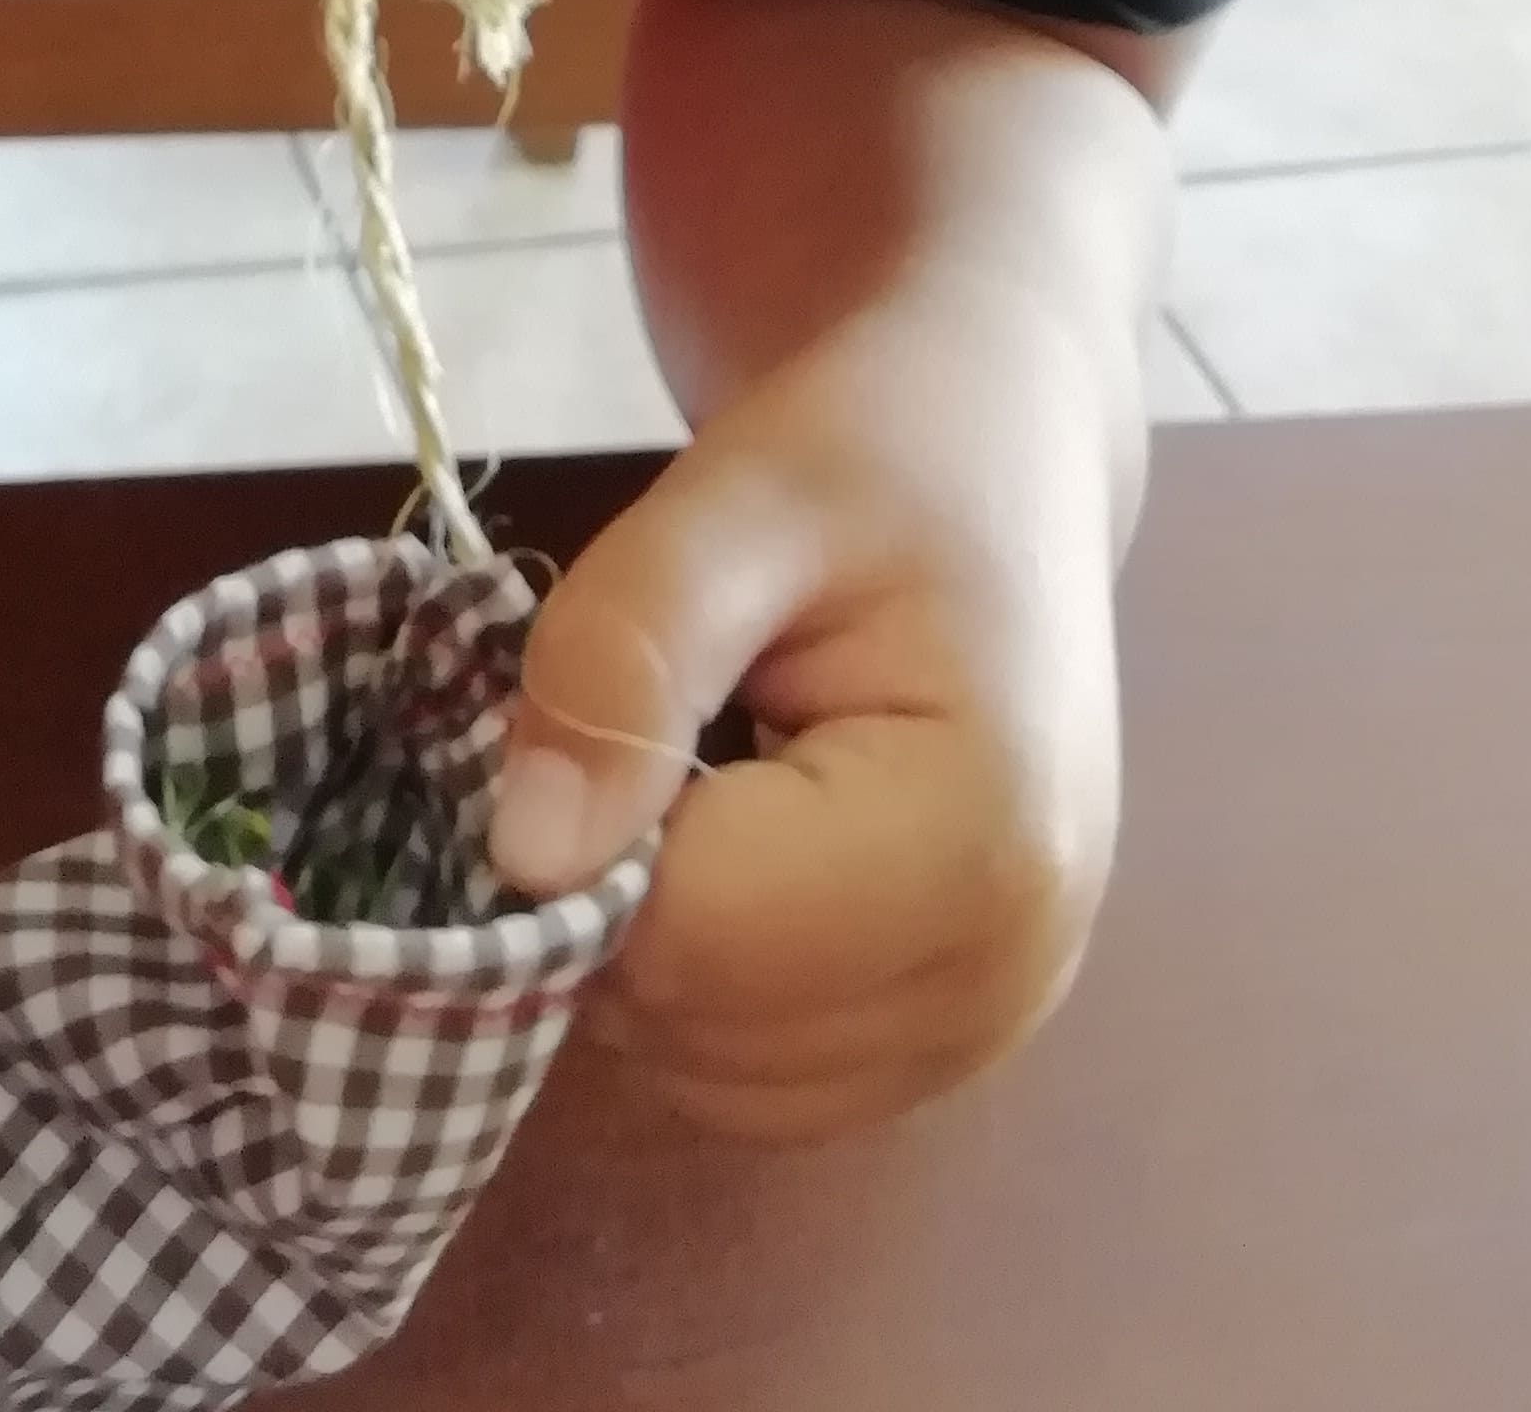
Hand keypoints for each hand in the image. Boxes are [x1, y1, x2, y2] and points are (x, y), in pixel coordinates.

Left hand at [485, 299, 1131, 1141]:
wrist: (999, 455)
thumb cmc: (879, 450)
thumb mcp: (737, 496)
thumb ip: (622, 657)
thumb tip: (525, 855)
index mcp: (979, 838)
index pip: (691, 941)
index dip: (582, 840)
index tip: (595, 706)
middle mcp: (1006, 973)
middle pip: (699, 1026)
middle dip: (607, 894)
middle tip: (639, 722)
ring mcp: (990, 1026)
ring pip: (713, 1075)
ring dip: (647, 943)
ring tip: (691, 768)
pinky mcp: (954, 1040)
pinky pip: (760, 1080)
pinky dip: (702, 986)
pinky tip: (728, 841)